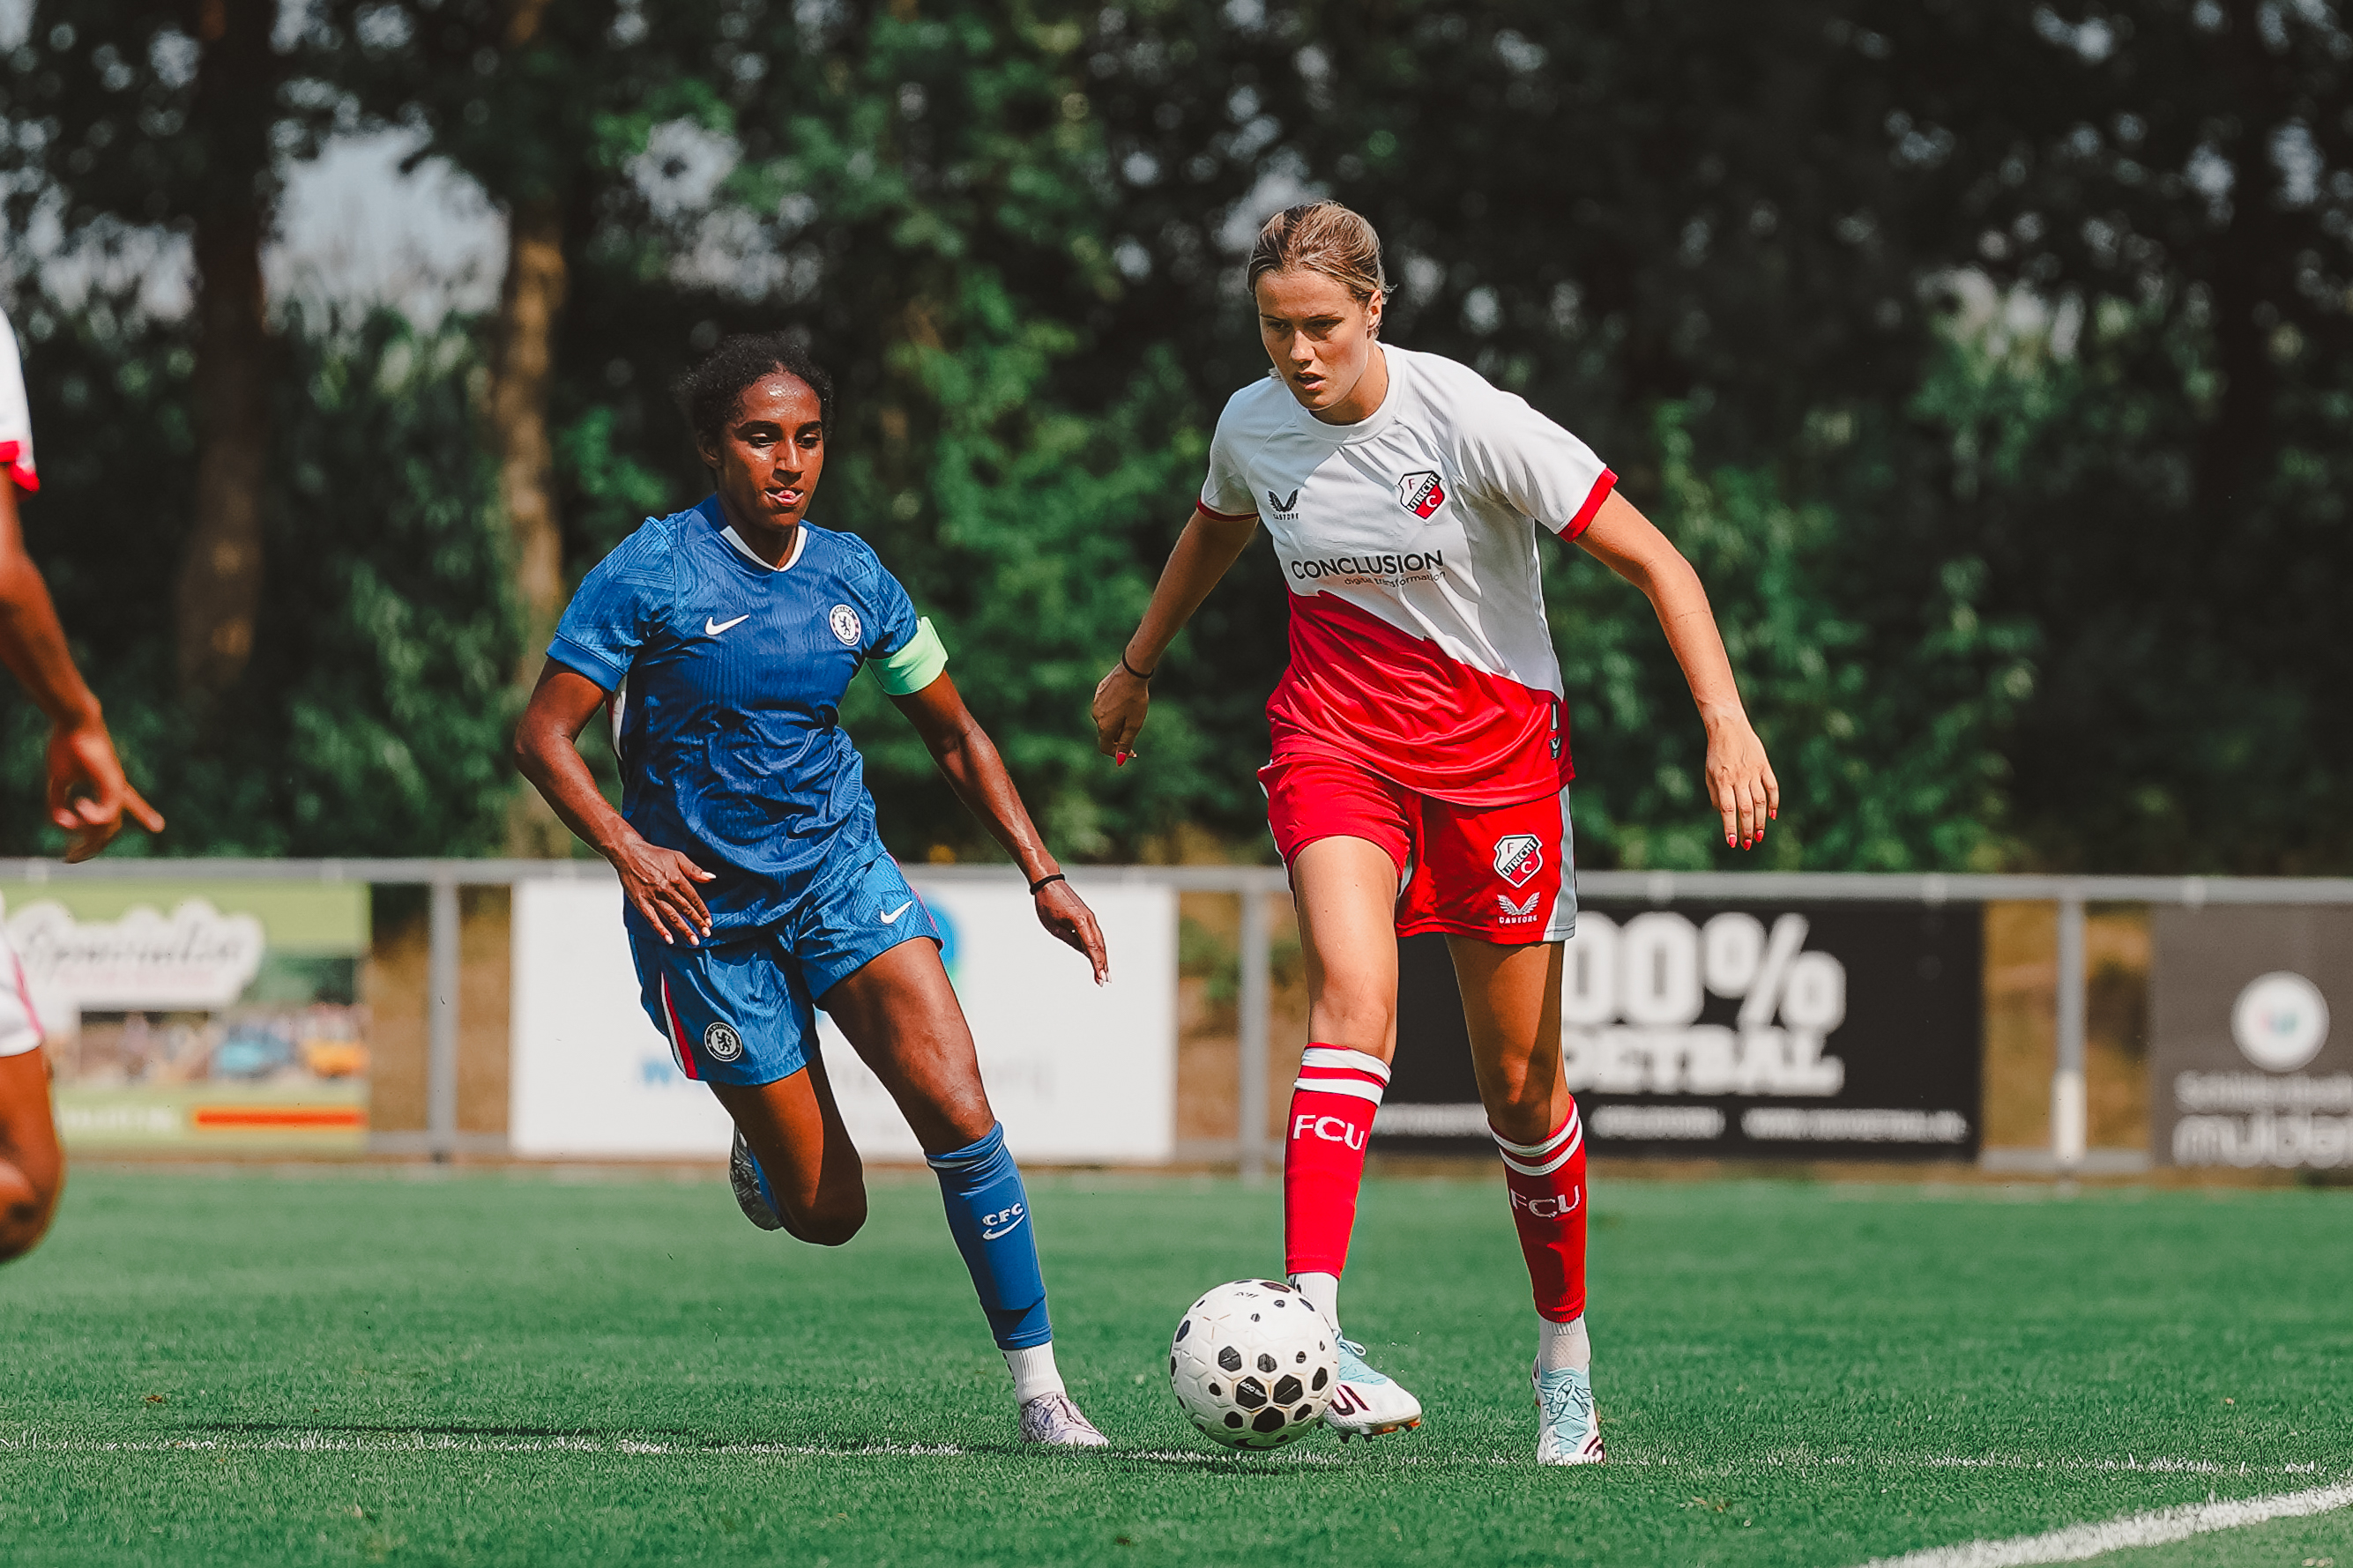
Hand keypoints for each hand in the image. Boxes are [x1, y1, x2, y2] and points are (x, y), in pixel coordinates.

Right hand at [46, 718, 163, 862]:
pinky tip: (78, 809)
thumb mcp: (59, 780)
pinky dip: (93, 818)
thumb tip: (60, 825)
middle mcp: (116, 789)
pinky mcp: (110, 783)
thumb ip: (57, 803)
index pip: (130, 805)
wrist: (76, 721)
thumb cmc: (68, 745)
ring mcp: (115, 787)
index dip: (143, 816)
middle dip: (93, 846)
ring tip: (70, 851)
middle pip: (113, 826)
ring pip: (109, 825)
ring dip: (89, 840)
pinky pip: (109, 811)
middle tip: (71, 859)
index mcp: (109, 785)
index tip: (158, 827)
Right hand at [612, 833, 717, 944]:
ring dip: (683, 930)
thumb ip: (694, 870)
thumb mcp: (678, 857)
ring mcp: (652, 897)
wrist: (628, 853)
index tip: (709, 922)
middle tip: (706, 935)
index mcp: (676, 878)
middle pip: (685, 909)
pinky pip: (652, 919)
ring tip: (693, 941)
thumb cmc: (653, 854)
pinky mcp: (640, 902)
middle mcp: (666, 889)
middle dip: (697, 923)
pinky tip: (669, 939)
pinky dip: (661, 930)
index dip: (702, 911)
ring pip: (671, 916)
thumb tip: (711, 878)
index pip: (693, 898)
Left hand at [1034, 879, 1109, 984]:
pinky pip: (1095, 935)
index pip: (1091, 948)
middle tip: (1105, 981)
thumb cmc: (1047, 904)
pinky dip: (1098, 947)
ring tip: (1104, 973)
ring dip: (1102, 957)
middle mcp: (1089, 919)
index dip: (1096, 964)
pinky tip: (1098, 959)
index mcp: (1080, 921)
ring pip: (1099, 941)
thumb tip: (1084, 952)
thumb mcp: (1054, 927)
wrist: (1049, 883)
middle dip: (1103, 964)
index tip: (1100, 978)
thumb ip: (1071, 940)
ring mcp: (1090, 917)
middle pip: (1099, 946)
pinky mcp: (1087, 917)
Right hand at [1091, 664, 1148, 763]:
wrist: (1132, 672)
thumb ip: (1125, 742)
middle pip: (1107, 733)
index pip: (1106, 748)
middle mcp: (1096, 716)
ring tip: (1132, 709)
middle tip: (1136, 725)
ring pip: (1106, 719)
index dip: (1118, 753)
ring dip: (1117, 721)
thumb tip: (1120, 761)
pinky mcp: (1098, 692)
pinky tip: (1126, 699)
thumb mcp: (1134, 724)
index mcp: (1104, 726)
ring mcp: (1096, 703)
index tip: (1132, 752)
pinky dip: (1115, 709)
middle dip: (1120, 735)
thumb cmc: (1135, 699)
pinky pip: (1106, 707)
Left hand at [1703, 713, 1779, 850]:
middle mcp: (1739, 778)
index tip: (1733, 842)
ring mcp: (1753, 772)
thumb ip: (1716, 794)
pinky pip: (1772, 787)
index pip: (1727, 809)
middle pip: (1746, 809)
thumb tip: (1722, 814)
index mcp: (1723, 780)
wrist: (1728, 726)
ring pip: (1760, 801)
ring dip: (1761, 821)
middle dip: (1747, 829)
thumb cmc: (1716, 753)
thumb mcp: (1709, 773)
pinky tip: (1772, 815)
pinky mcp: (1764, 766)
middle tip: (1748, 844)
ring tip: (1759, 836)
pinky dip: (1774, 802)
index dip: (1731, 827)